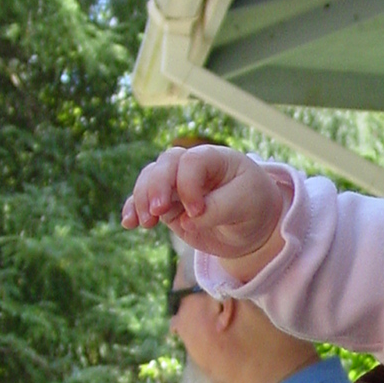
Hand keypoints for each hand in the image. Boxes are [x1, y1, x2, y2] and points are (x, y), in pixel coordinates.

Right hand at [121, 145, 288, 279]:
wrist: (253, 224)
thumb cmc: (254, 205)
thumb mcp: (246, 205)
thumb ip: (218, 208)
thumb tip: (185, 219)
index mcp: (214, 158)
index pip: (191, 162)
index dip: (188, 184)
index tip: (198, 211)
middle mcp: (191, 167)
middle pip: (165, 164)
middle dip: (156, 186)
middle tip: (158, 211)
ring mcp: (176, 185)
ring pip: (150, 180)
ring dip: (142, 199)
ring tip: (145, 223)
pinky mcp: (168, 205)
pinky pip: (144, 202)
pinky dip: (134, 210)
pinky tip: (129, 223)